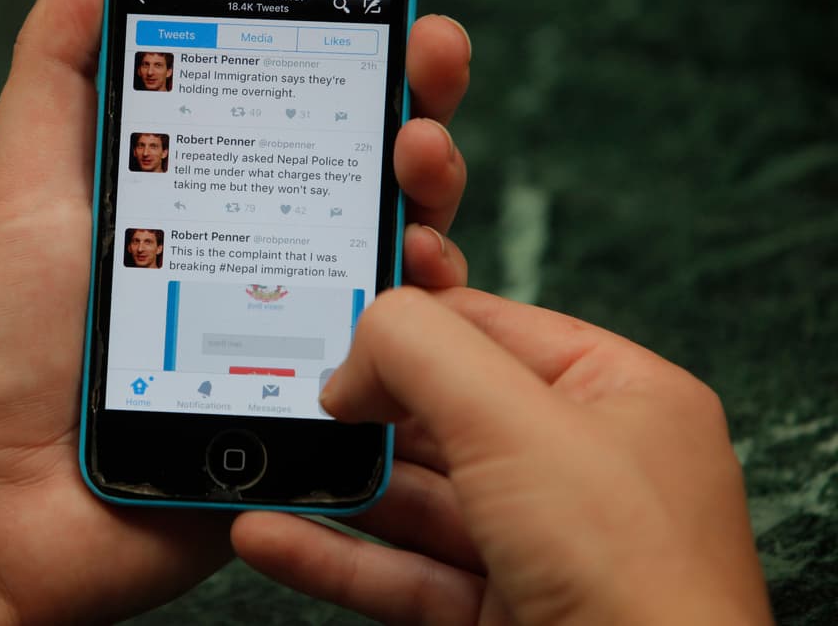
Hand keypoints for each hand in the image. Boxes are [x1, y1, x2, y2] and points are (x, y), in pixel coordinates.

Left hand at [0, 0, 472, 622]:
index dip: (354, 50)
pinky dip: (423, 318)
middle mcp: (258, 256)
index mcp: (198, 194)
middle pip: (365, 173)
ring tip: (418, 166)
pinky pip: (393, 363)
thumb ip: (62, 61)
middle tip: (427, 67)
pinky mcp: (310, 415)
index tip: (394, 0)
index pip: (296, 108)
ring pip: (395, 259)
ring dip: (431, 198)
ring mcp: (292, 336)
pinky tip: (421, 279)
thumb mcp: (28, 182)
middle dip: (414, 108)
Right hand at [232, 288, 772, 624]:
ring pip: (417, 501)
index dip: (412, 316)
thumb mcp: (514, 421)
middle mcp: (584, 467)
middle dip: (363, 409)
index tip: (336, 310)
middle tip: (291, 395)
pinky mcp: (503, 613)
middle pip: (444, 413)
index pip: (493, 326)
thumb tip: (354, 357)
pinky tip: (276, 538)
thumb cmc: (635, 576)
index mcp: (618, 395)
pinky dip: (337, 556)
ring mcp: (543, 547)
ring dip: (337, 487)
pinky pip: (406, 573)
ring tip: (269, 467)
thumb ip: (422, 351)